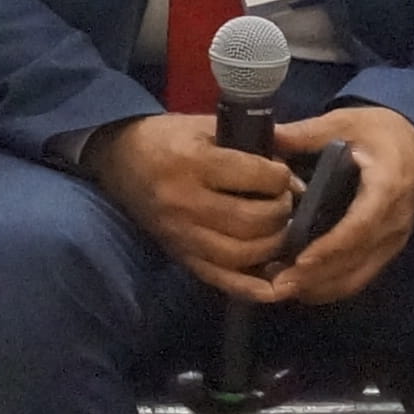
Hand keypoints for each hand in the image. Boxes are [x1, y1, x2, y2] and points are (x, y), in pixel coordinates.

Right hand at [90, 110, 305, 299]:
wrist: (120, 158)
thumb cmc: (168, 138)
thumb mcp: (206, 126)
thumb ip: (250, 143)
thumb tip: (293, 177)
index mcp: (193, 162)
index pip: (254, 177)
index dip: (280, 177)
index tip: (284, 176)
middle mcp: (185, 202)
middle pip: (251, 220)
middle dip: (281, 213)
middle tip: (285, 204)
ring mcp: (181, 234)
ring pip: (241, 254)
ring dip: (273, 246)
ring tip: (280, 231)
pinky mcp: (179, 255)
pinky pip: (220, 279)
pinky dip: (250, 287)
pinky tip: (274, 286)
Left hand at [257, 104, 413, 305]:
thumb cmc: (383, 131)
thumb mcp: (347, 122)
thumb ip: (307, 133)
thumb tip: (267, 137)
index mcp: (387, 188)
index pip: (360, 226)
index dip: (331, 247)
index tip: (301, 260)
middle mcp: (394, 221)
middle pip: (356, 259)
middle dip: (317, 276)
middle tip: (277, 284)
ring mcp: (394, 239)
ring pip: (359, 276)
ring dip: (321, 287)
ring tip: (283, 288)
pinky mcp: (389, 249)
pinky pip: (362, 276)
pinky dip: (332, 287)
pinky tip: (303, 288)